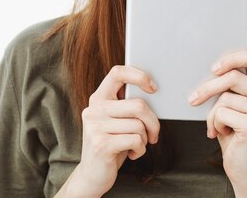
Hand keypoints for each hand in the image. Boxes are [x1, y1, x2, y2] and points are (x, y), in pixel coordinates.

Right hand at [69, 65, 159, 196]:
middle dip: (153, 122)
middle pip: (138, 105)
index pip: (118, 72)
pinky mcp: (102, 144)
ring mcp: (96, 127)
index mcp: (98, 98)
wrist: (92, 175)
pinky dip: (140, 150)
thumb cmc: (111, 144)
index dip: (139, 75)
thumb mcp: (116, 121)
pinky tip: (132, 154)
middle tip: (153, 133)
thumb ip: (126, 105)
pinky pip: (136, 140)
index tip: (154, 88)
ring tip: (137, 145)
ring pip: (139, 125)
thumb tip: (152, 91)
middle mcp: (94, 110)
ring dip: (145, 139)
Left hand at [188, 50, 246, 185]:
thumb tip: (210, 69)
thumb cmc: (235, 134)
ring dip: (212, 114)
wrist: (244, 168)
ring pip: (224, 97)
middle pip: (233, 77)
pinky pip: (221, 113)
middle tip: (193, 99)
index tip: (214, 69)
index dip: (232, 58)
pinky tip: (222, 133)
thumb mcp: (235, 106)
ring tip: (218, 126)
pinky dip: (214, 123)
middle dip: (208, 88)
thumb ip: (231, 87)